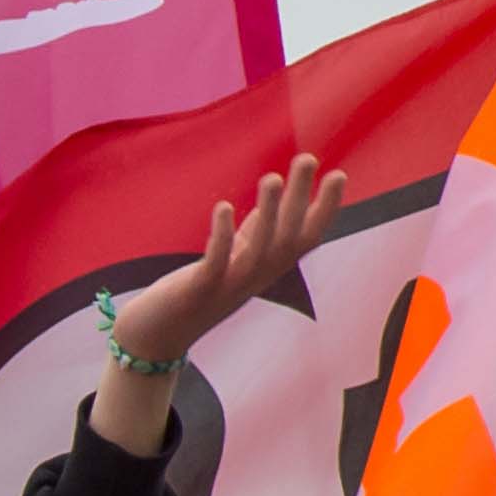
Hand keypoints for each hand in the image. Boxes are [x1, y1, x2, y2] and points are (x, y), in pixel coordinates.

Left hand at [95, 154, 347, 421]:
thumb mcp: (231, 261)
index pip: (305, 238)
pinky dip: (222, 237)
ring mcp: (228, 287)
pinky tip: (222, 207)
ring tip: (272, 177)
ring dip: (268, 214)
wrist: (156, 338)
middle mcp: (254, 279)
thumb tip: (270, 203)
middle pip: (287, 237)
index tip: (339, 174)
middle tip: (307, 157)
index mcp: (264, 269)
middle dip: (299, 198)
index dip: (324, 210)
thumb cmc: (194, 294)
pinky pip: (216, 264)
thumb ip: (251, 235)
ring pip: (258, 250)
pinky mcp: (198, 292)